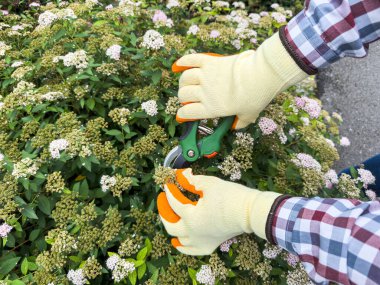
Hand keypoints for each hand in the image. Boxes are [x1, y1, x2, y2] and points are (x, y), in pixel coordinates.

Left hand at [157, 168, 280, 254]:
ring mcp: (201, 241)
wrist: (250, 212)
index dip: (169, 191)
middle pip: (170, 225)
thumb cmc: (231, 196)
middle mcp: (193, 232)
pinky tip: (179, 241)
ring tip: (171, 217)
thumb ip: (192, 180)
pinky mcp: (210, 245)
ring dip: (172, 227)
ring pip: (179, 239)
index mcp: (191, 217)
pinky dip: (183, 246)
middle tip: (163, 200)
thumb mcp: (209, 184)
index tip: (168, 183)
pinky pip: (191, 250)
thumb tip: (183, 175)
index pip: (174, 203)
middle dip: (164, 211)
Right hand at [174, 32, 307, 128]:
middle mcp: (205, 93)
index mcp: (211, 108)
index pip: (188, 113)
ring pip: (185, 78)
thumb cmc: (255, 97)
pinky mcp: (210, 62)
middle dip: (183, 98)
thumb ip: (240, 122)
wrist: (261, 75)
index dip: (182, 115)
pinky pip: (191, 60)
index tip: (182, 115)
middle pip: (183, 95)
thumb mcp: (249, 115)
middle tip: (189, 98)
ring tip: (186, 83)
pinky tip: (178, 65)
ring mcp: (206, 76)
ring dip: (183, 82)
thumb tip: (235, 126)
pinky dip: (183, 62)